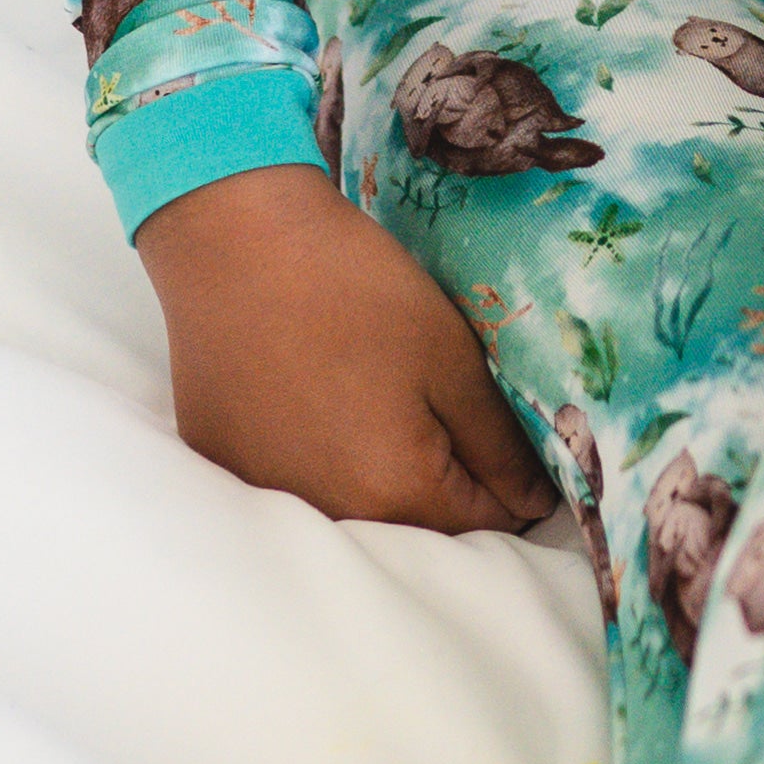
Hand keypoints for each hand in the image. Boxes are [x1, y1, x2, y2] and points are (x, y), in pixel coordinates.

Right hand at [135, 161, 559, 536]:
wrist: (234, 239)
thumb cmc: (353, 288)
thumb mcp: (450, 357)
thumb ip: (497, 442)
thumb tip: (535, 499)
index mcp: (397, 495)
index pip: (487, 522)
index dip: (513, 479)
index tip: (508, 430)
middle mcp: (331, 517)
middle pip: (419, 523)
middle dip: (448, 479)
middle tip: (444, 402)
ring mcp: (271, 494)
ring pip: (356, 505)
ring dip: (380, 469)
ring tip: (378, 391)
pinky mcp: (228, 463)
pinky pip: (297, 478)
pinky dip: (320, 451)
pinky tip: (319, 392)